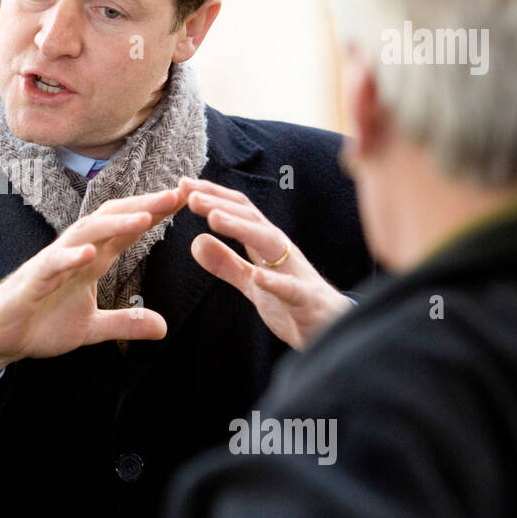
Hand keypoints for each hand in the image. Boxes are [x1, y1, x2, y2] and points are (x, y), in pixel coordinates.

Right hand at [0, 186, 187, 381]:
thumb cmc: (39, 324)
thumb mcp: (92, 328)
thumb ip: (125, 322)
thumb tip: (163, 327)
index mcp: (90, 261)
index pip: (127, 230)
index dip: (155, 213)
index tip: (186, 198)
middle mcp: (74, 254)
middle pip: (111, 220)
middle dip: (144, 205)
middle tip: (178, 193)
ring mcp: (52, 265)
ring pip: (84, 234)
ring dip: (114, 224)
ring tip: (144, 216)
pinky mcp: (31, 282)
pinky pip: (51, 265)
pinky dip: (68, 257)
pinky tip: (88, 253)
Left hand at [182, 177, 350, 350]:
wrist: (333, 332)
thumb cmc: (292, 304)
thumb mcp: (251, 282)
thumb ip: (226, 263)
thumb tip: (196, 242)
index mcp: (267, 246)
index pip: (238, 212)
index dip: (212, 197)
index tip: (183, 185)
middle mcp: (282, 251)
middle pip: (249, 218)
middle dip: (219, 203)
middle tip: (189, 194)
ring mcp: (296, 273)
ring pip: (269, 242)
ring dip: (241, 228)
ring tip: (213, 218)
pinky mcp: (306, 300)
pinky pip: (290, 289)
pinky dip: (275, 282)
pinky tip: (257, 276)